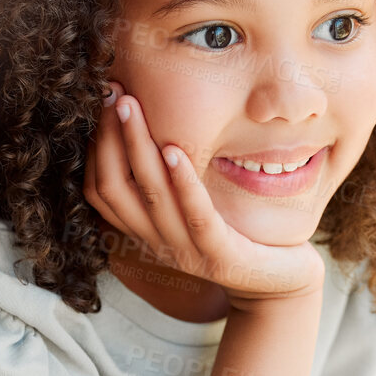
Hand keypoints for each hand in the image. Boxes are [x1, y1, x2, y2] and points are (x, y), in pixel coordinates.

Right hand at [84, 81, 326, 310]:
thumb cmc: (237, 235)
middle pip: (114, 188)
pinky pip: (196, 216)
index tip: (100, 102)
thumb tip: (154, 122)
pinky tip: (176, 150)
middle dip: (108, 136)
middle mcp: (158, 243)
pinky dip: (183, 183)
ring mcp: (188, 252)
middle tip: (110, 92)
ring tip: (132, 107)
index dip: (94, 147)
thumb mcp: (193, 207)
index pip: (100, 190)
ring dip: (138, 146)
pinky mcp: (221, 256)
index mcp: (146, 230)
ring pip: (150, 196)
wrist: (280, 284)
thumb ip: (170, 180)